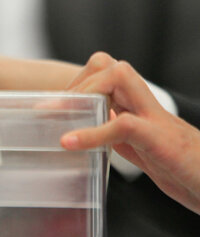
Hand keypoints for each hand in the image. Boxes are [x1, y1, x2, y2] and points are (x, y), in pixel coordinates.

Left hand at [61, 52, 199, 214]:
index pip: (107, 73)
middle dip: (77, 82)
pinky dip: (92, 132)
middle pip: (110, 66)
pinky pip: (123, 124)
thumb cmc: (186, 170)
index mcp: (143, 107)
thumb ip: (121, 137)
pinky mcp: (160, 139)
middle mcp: (149, 106)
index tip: (55, 105)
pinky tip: (69, 142)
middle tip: (51, 108)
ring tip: (55, 113)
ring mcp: (156, 119)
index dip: (80, 83)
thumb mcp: (145, 151)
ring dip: (83, 93)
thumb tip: (92, 133)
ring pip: (118, 79)